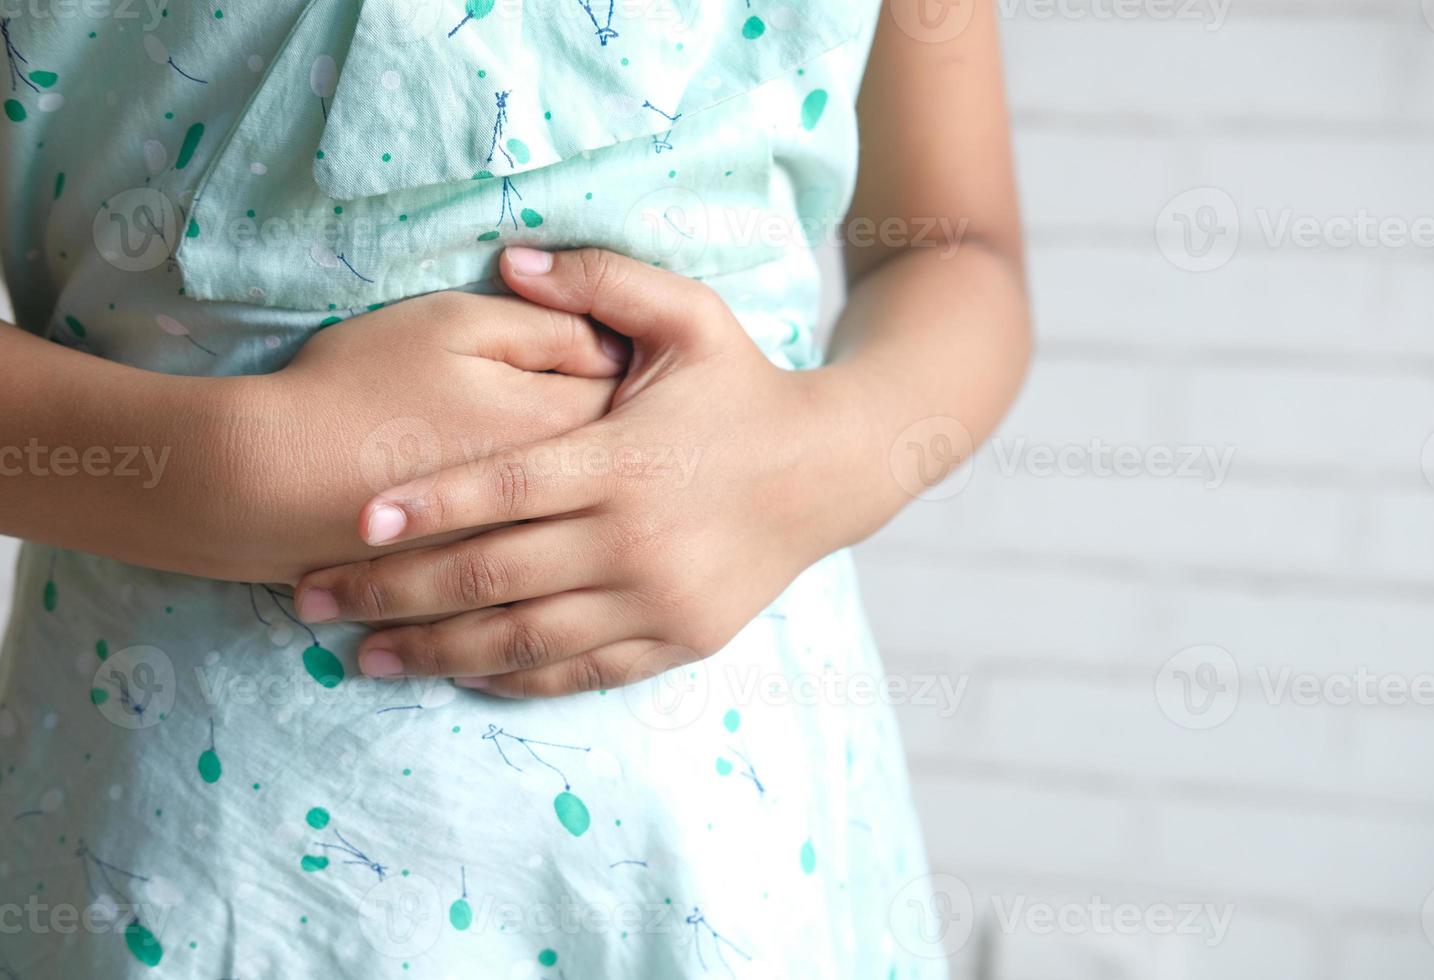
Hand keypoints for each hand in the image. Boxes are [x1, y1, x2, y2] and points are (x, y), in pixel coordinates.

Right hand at [218, 290, 625, 582]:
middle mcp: (560, 502)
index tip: (629, 356)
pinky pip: (546, 590)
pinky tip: (548, 552)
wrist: (268, 481)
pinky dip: (554, 572)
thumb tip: (611, 342)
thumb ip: (547, 323)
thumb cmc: (358, 385)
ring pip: (589, 537)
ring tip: (590, 491)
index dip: (637, 370)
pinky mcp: (486, 594)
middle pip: (626, 473)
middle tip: (622, 423)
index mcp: (561, 425)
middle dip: (629, 448)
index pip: (636, 395)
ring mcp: (525, 555)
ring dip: (598, 512)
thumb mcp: (454, 324)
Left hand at [294, 247, 876, 696]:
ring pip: (525, 639)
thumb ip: (602, 282)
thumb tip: (512, 255)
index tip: (353, 523)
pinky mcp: (678, 639)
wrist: (832, 470)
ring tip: (360, 655)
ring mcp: (658, 600)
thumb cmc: (746, 388)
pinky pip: (580, 672)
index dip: (426, 506)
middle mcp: (636, 540)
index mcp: (626, 460)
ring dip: (433, 650)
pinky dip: (513, 676)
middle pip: (492, 575)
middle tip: (311, 597)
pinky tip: (457, 670)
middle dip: (392, 591)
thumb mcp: (691, 316)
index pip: (505, 488)